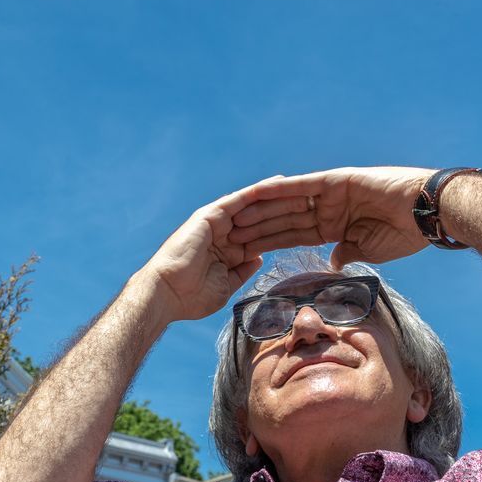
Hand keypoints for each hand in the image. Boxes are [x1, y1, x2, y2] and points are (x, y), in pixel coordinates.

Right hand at [141, 178, 309, 321]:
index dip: (285, 232)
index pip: (262, 238)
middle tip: (315, 201)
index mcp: (229, 252)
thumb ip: (242, 271)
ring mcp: (217, 223)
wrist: (167, 294)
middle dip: (286, 210)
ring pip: (254, 205)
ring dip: (277, 197)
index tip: (309, 229)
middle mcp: (224, 234)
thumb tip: (258, 259)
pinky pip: (239, 199)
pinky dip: (259, 191)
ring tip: (303, 187)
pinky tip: (279, 183)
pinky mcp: (211, 215)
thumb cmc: (191, 297)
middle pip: (262, 218)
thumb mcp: (225, 286)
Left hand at [229, 166, 437, 266]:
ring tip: (234, 215)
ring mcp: (330, 193)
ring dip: (261, 209)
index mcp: (334, 227)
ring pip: (287, 203)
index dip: (269, 243)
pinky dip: (280, 189)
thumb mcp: (369, 250)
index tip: (245, 252)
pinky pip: (302, 185)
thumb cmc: (405, 234)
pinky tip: (257, 192)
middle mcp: (327, 208)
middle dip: (257, 227)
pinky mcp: (335, 181)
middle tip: (228, 233)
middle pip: (284, 219)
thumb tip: (334, 263)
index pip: (294, 237)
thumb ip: (347, 253)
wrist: (426, 212)